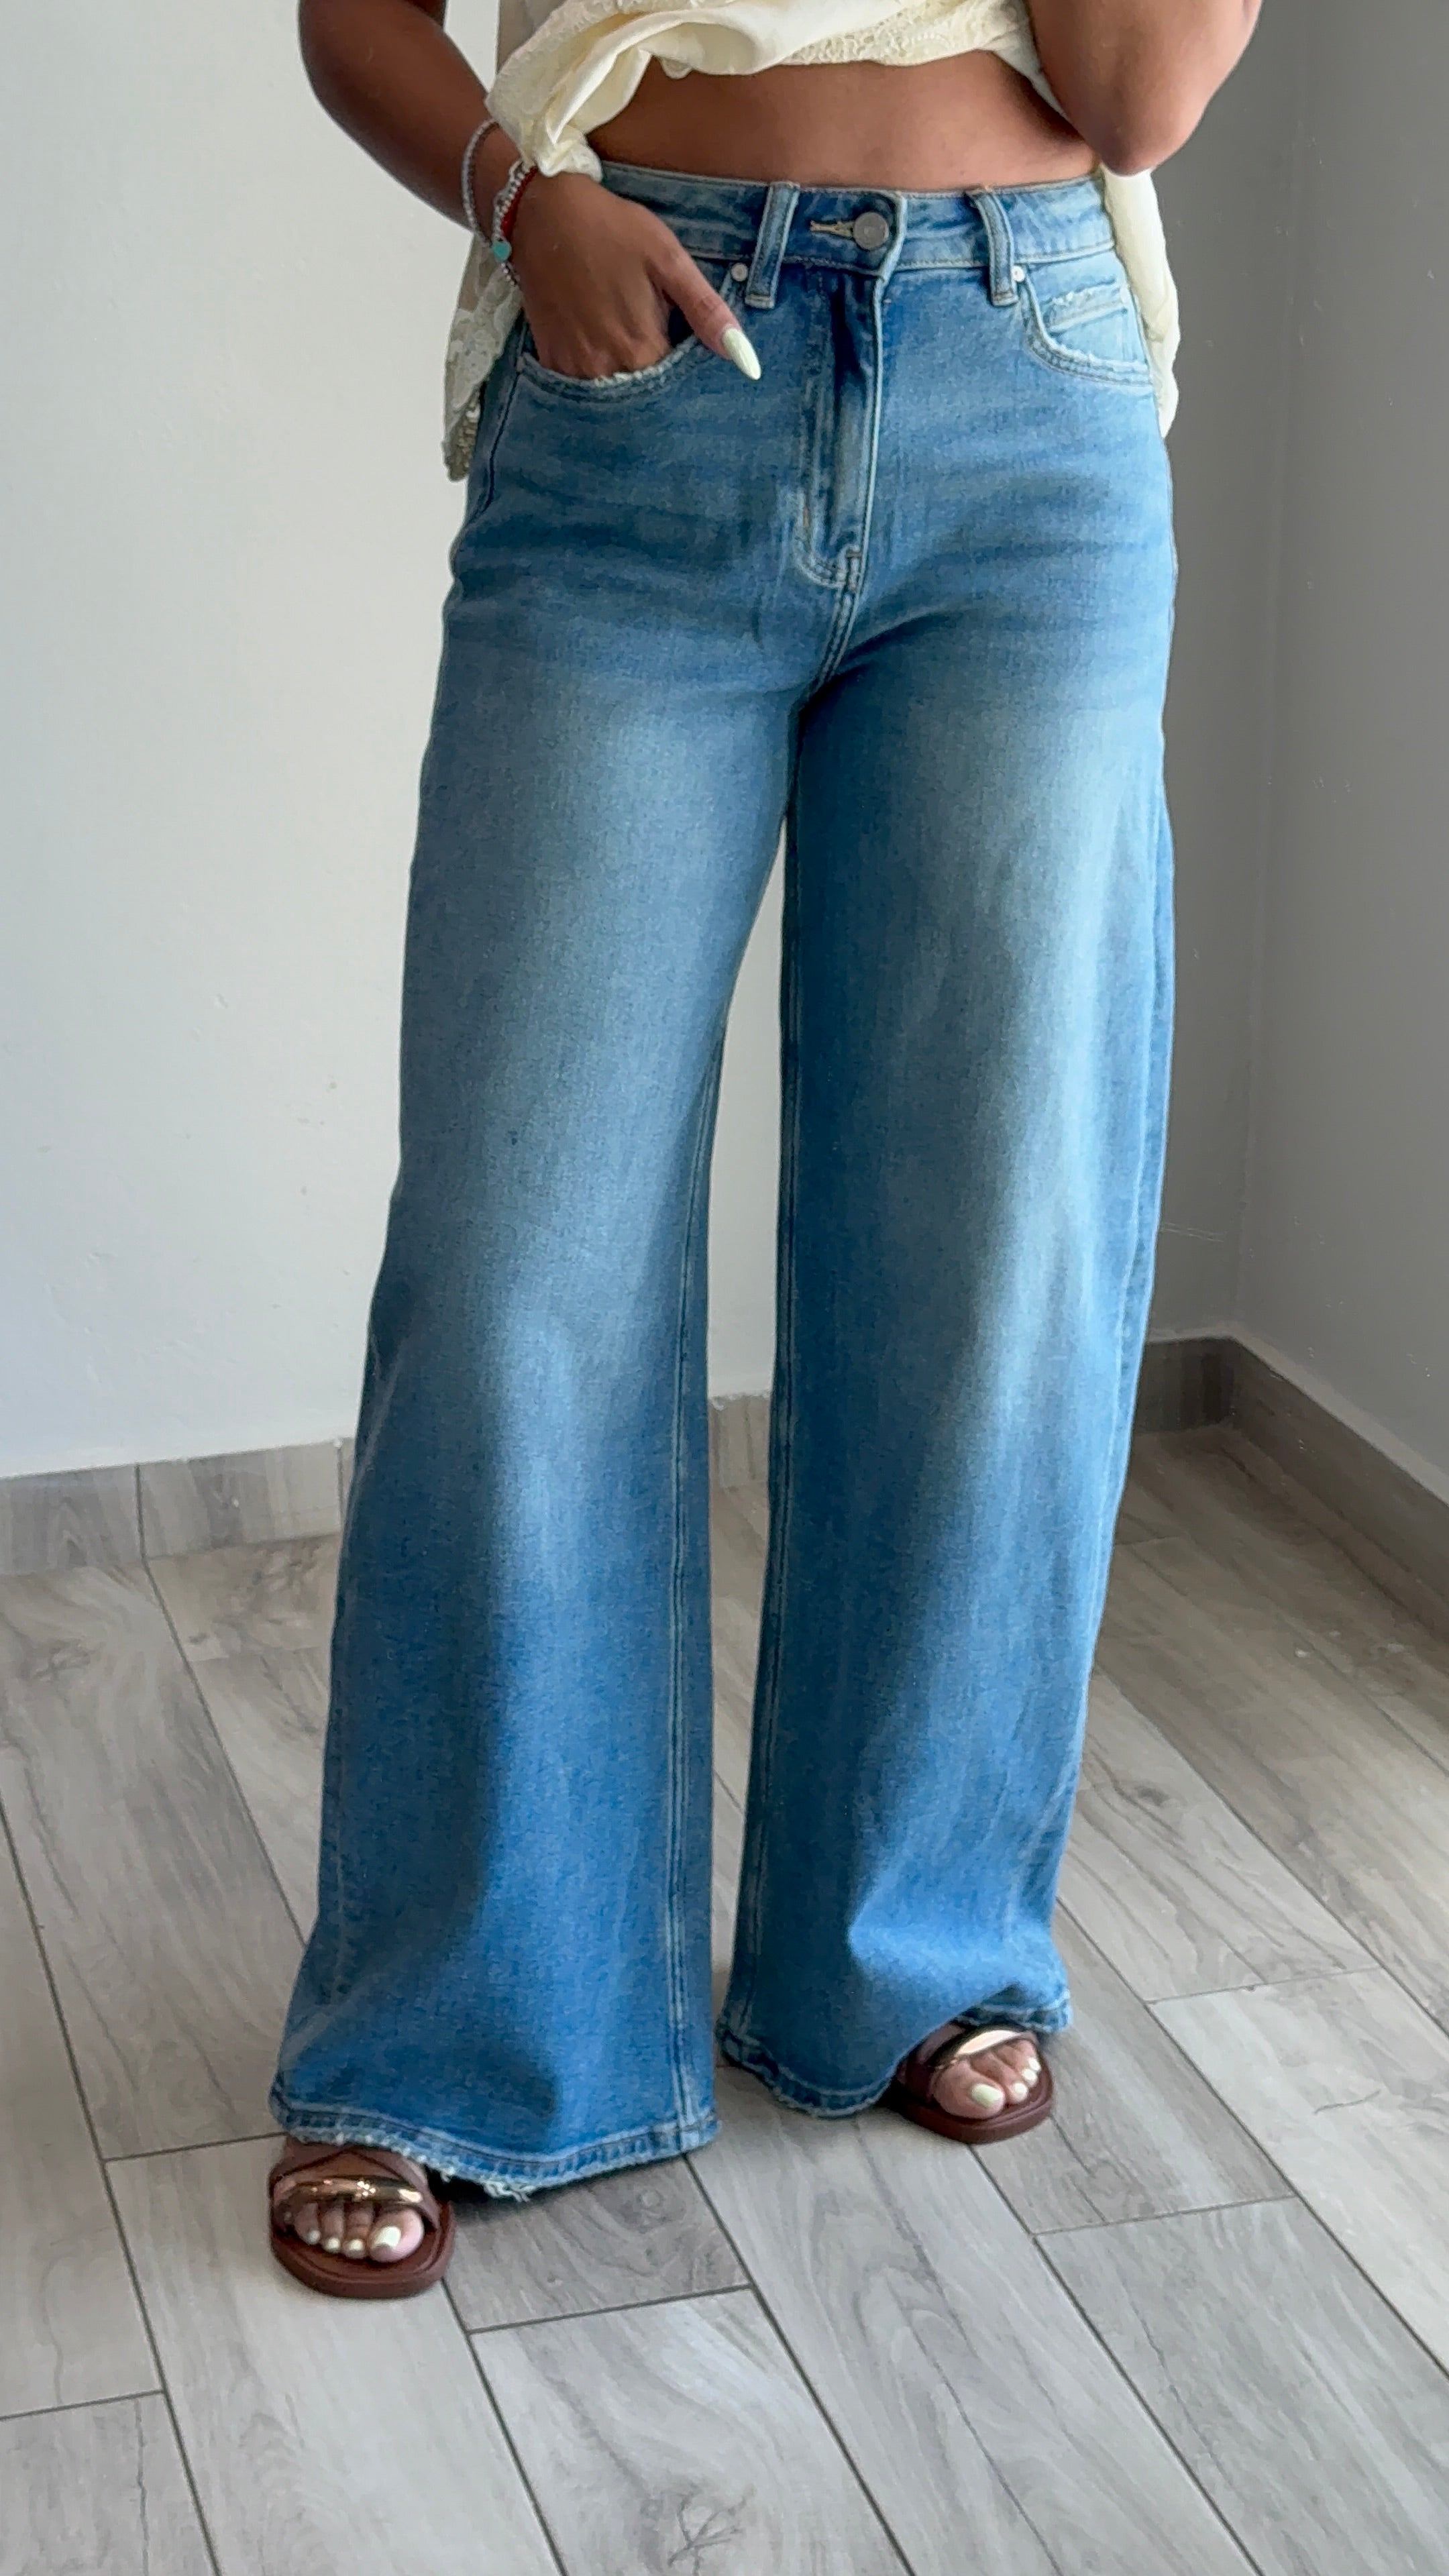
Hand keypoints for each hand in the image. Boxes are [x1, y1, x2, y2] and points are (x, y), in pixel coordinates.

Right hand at [507, 172, 759, 379]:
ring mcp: (574, 368)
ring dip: (625, 379)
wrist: (544, 213)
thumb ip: (706, 311)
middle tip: (654, 341)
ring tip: (626, 342)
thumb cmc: (612, 229)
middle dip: (655, 383)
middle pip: (643, 396)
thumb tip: (746, 361)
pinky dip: (594, 374)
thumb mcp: (668, 260)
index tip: (684, 352)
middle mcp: (606, 368)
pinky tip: (599, 345)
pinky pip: (579, 386)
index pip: (675, 388)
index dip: (684, 376)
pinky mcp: (551, 359)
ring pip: (611, 394)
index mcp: (642, 348)